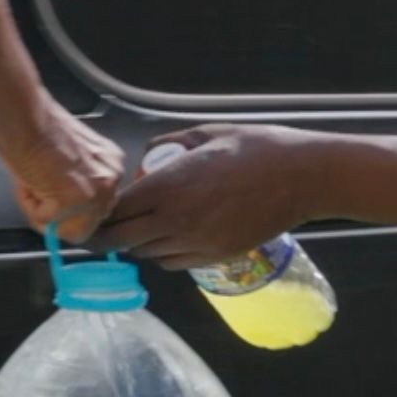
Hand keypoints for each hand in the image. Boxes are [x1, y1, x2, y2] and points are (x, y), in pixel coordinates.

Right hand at [9, 109, 126, 240]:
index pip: (95, 206)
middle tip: (36, 187)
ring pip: (66, 228)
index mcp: (110, 163)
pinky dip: (30, 206)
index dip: (67, 207)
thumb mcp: (64, 159)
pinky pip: (48, 224)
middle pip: (85, 223)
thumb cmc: (34, 130)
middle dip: (57, 214)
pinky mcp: (79, 200)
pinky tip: (28, 181)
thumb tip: (61, 208)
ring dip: (42, 210)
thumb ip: (74, 183)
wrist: (23, 119)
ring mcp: (99, 191)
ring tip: (31, 181)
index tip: (49, 198)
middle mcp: (112, 177)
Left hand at [99, 125, 339, 269]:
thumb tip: (148, 154)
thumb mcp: (207, 133)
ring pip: (145, 254)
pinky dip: (162, 253)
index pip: (115, 211)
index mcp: (168, 186)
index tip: (92, 210)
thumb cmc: (257, 148)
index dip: (98, 213)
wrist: (304, 178)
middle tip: (101, 227)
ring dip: (136, 242)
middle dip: (105, 235)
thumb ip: (170, 143)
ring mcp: (195, 242)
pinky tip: (170, 236)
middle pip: (120, 240)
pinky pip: (173, 263)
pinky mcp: (214, 257)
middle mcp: (175, 220)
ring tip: (142, 225)